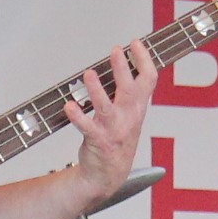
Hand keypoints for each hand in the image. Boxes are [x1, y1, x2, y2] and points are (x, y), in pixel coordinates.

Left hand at [66, 41, 155, 203]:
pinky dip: (78, 116)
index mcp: (138, 108)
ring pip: (107, 108)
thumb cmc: (116, 140)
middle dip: (122, 69)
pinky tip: (69, 106)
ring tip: (88, 74)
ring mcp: (114, 130)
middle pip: (130, 90)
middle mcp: (129, 117)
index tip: (136, 43)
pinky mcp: (98, 141)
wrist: (108, 175)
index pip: (149, 80)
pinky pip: (87, 127)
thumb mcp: (130, 115)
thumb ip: (128, 91)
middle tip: (116, 50)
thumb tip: (121, 62)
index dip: (144, 60)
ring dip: (97, 91)